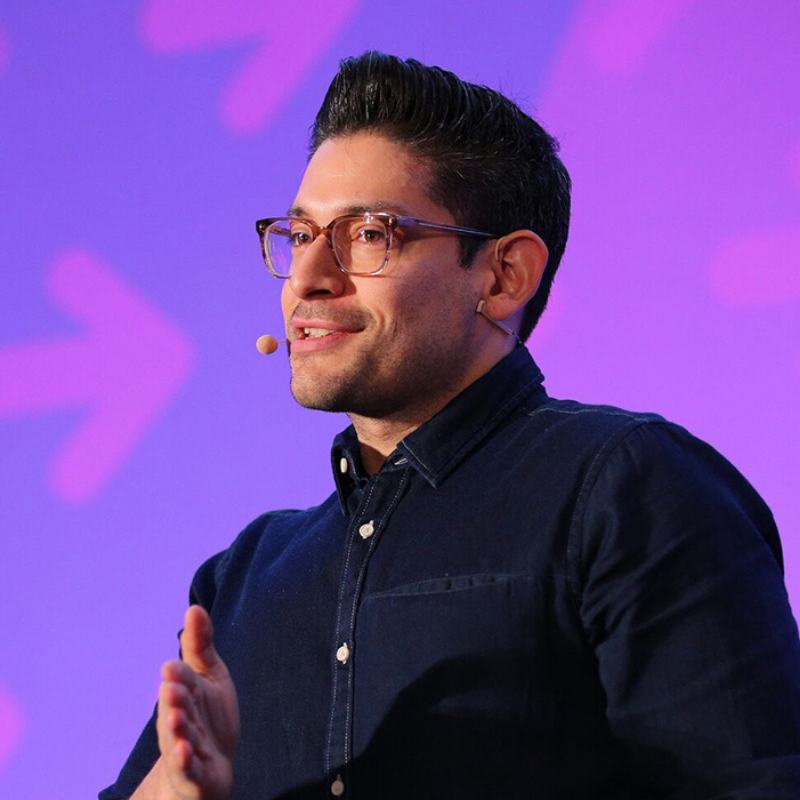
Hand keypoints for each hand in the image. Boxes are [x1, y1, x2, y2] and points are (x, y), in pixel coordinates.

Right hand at [156, 605, 239, 799]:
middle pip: (175, 708)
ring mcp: (185, 748)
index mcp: (184, 694)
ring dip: (177, 728)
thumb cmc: (208, 717)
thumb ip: (201, 644)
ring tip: (176, 717)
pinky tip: (184, 751)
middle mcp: (179, 721)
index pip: (181, 680)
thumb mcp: (209, 676)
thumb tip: (194, 607)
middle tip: (172, 687)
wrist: (211, 768)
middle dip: (173, 698)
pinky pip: (188, 768)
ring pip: (179, 737)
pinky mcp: (194, 775)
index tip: (172, 666)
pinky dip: (185, 760)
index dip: (178, 675)